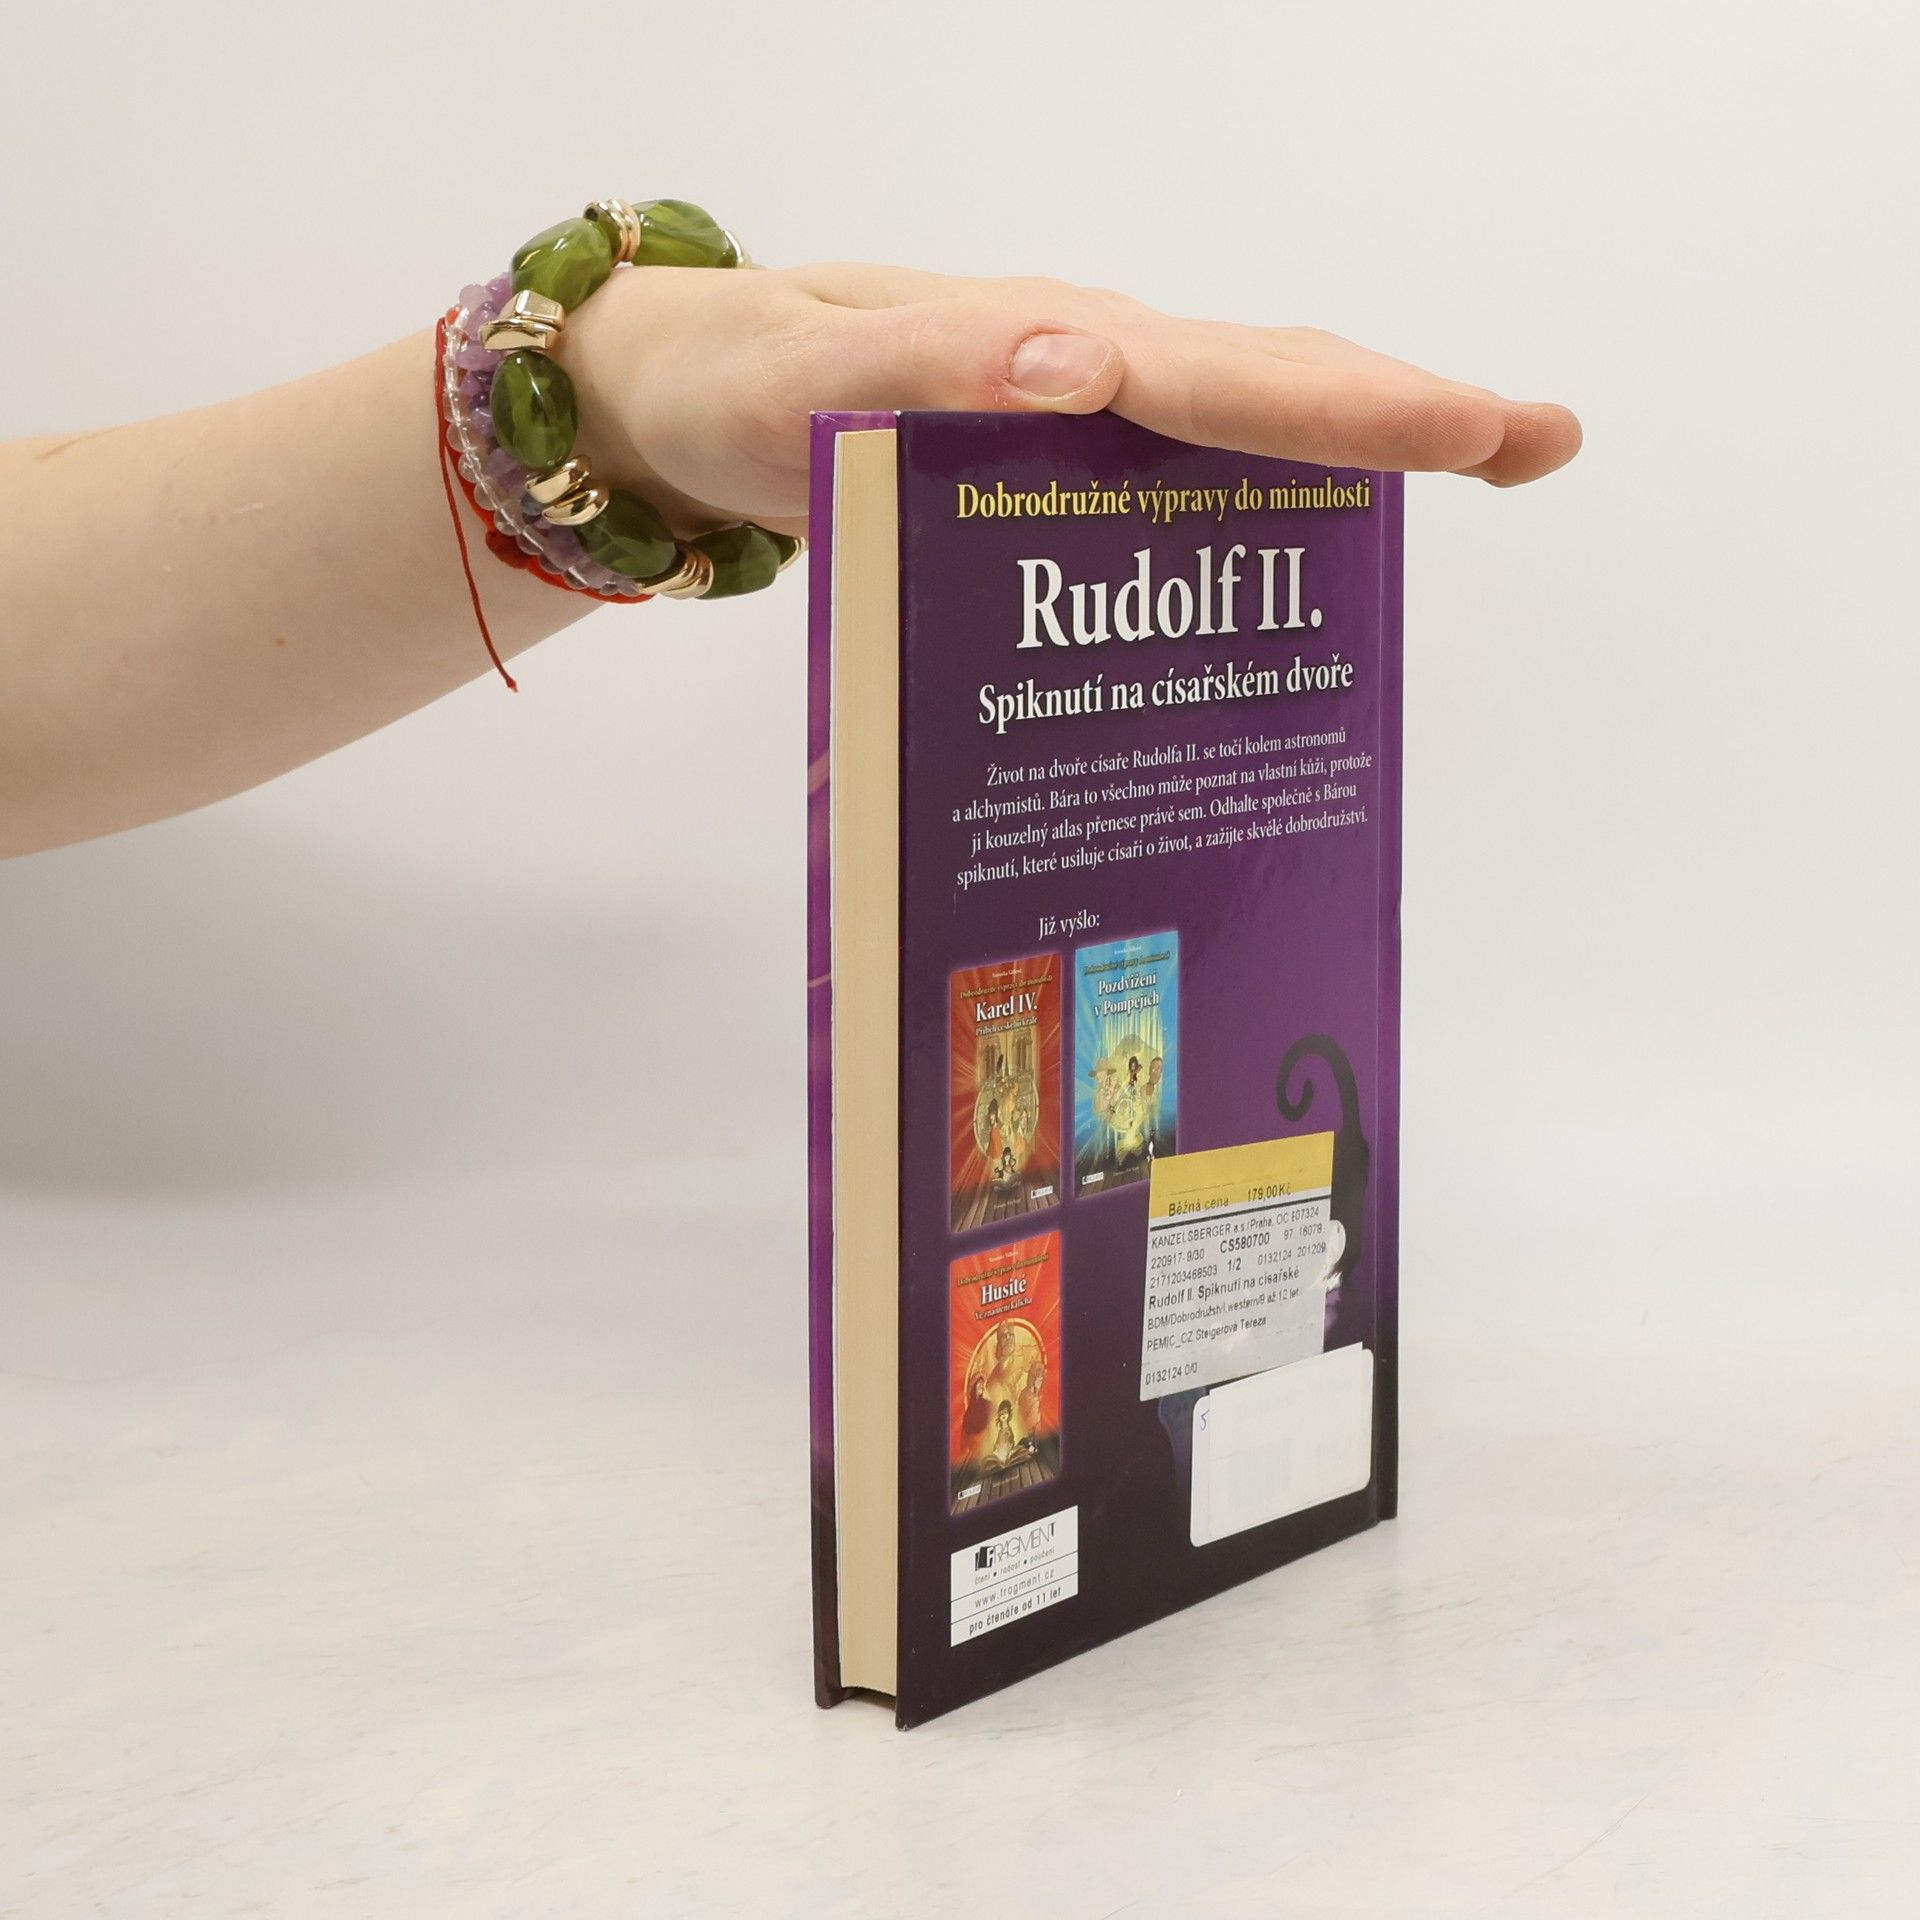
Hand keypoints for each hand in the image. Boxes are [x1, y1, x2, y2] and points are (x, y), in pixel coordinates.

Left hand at [557, 261, 1581, 536]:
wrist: (665, 403)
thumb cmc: (725, 380)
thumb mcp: (801, 374)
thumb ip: (926, 367)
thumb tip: (1086, 363)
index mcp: (1041, 347)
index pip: (1226, 378)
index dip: (1363, 406)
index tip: (1492, 426)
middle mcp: (1072, 380)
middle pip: (1261, 393)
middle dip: (1398, 418)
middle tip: (1538, 445)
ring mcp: (1057, 426)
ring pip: (1225, 439)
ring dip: (1338, 465)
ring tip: (1455, 491)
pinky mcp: (1031, 478)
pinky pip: (1156, 493)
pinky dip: (1237, 518)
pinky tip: (1273, 576)